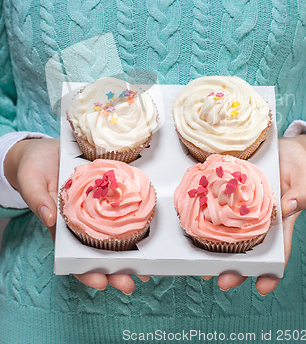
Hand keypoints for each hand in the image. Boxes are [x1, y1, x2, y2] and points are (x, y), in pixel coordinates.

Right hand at [4, 138, 147, 292]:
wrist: (43, 150)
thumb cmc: (33, 167)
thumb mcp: (30, 179)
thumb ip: (36, 198)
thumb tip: (49, 218)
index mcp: (59, 227)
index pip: (73, 256)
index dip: (86, 271)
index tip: (100, 282)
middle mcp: (79, 224)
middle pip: (98, 254)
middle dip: (114, 272)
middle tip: (131, 282)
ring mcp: (94, 212)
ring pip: (113, 239)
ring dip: (128, 255)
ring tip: (145, 269)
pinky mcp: (104, 196)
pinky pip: (119, 212)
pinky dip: (133, 223)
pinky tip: (147, 232)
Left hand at [204, 134, 305, 294]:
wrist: (283, 148)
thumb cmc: (298, 165)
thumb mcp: (305, 176)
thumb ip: (303, 193)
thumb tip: (290, 206)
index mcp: (281, 222)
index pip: (279, 251)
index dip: (271, 272)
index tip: (263, 287)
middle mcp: (260, 220)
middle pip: (248, 250)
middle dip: (236, 269)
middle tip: (222, 281)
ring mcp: (243, 210)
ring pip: (229, 236)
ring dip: (217, 253)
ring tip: (202, 265)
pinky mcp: (230, 196)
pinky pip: (218, 210)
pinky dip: (207, 222)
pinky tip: (194, 230)